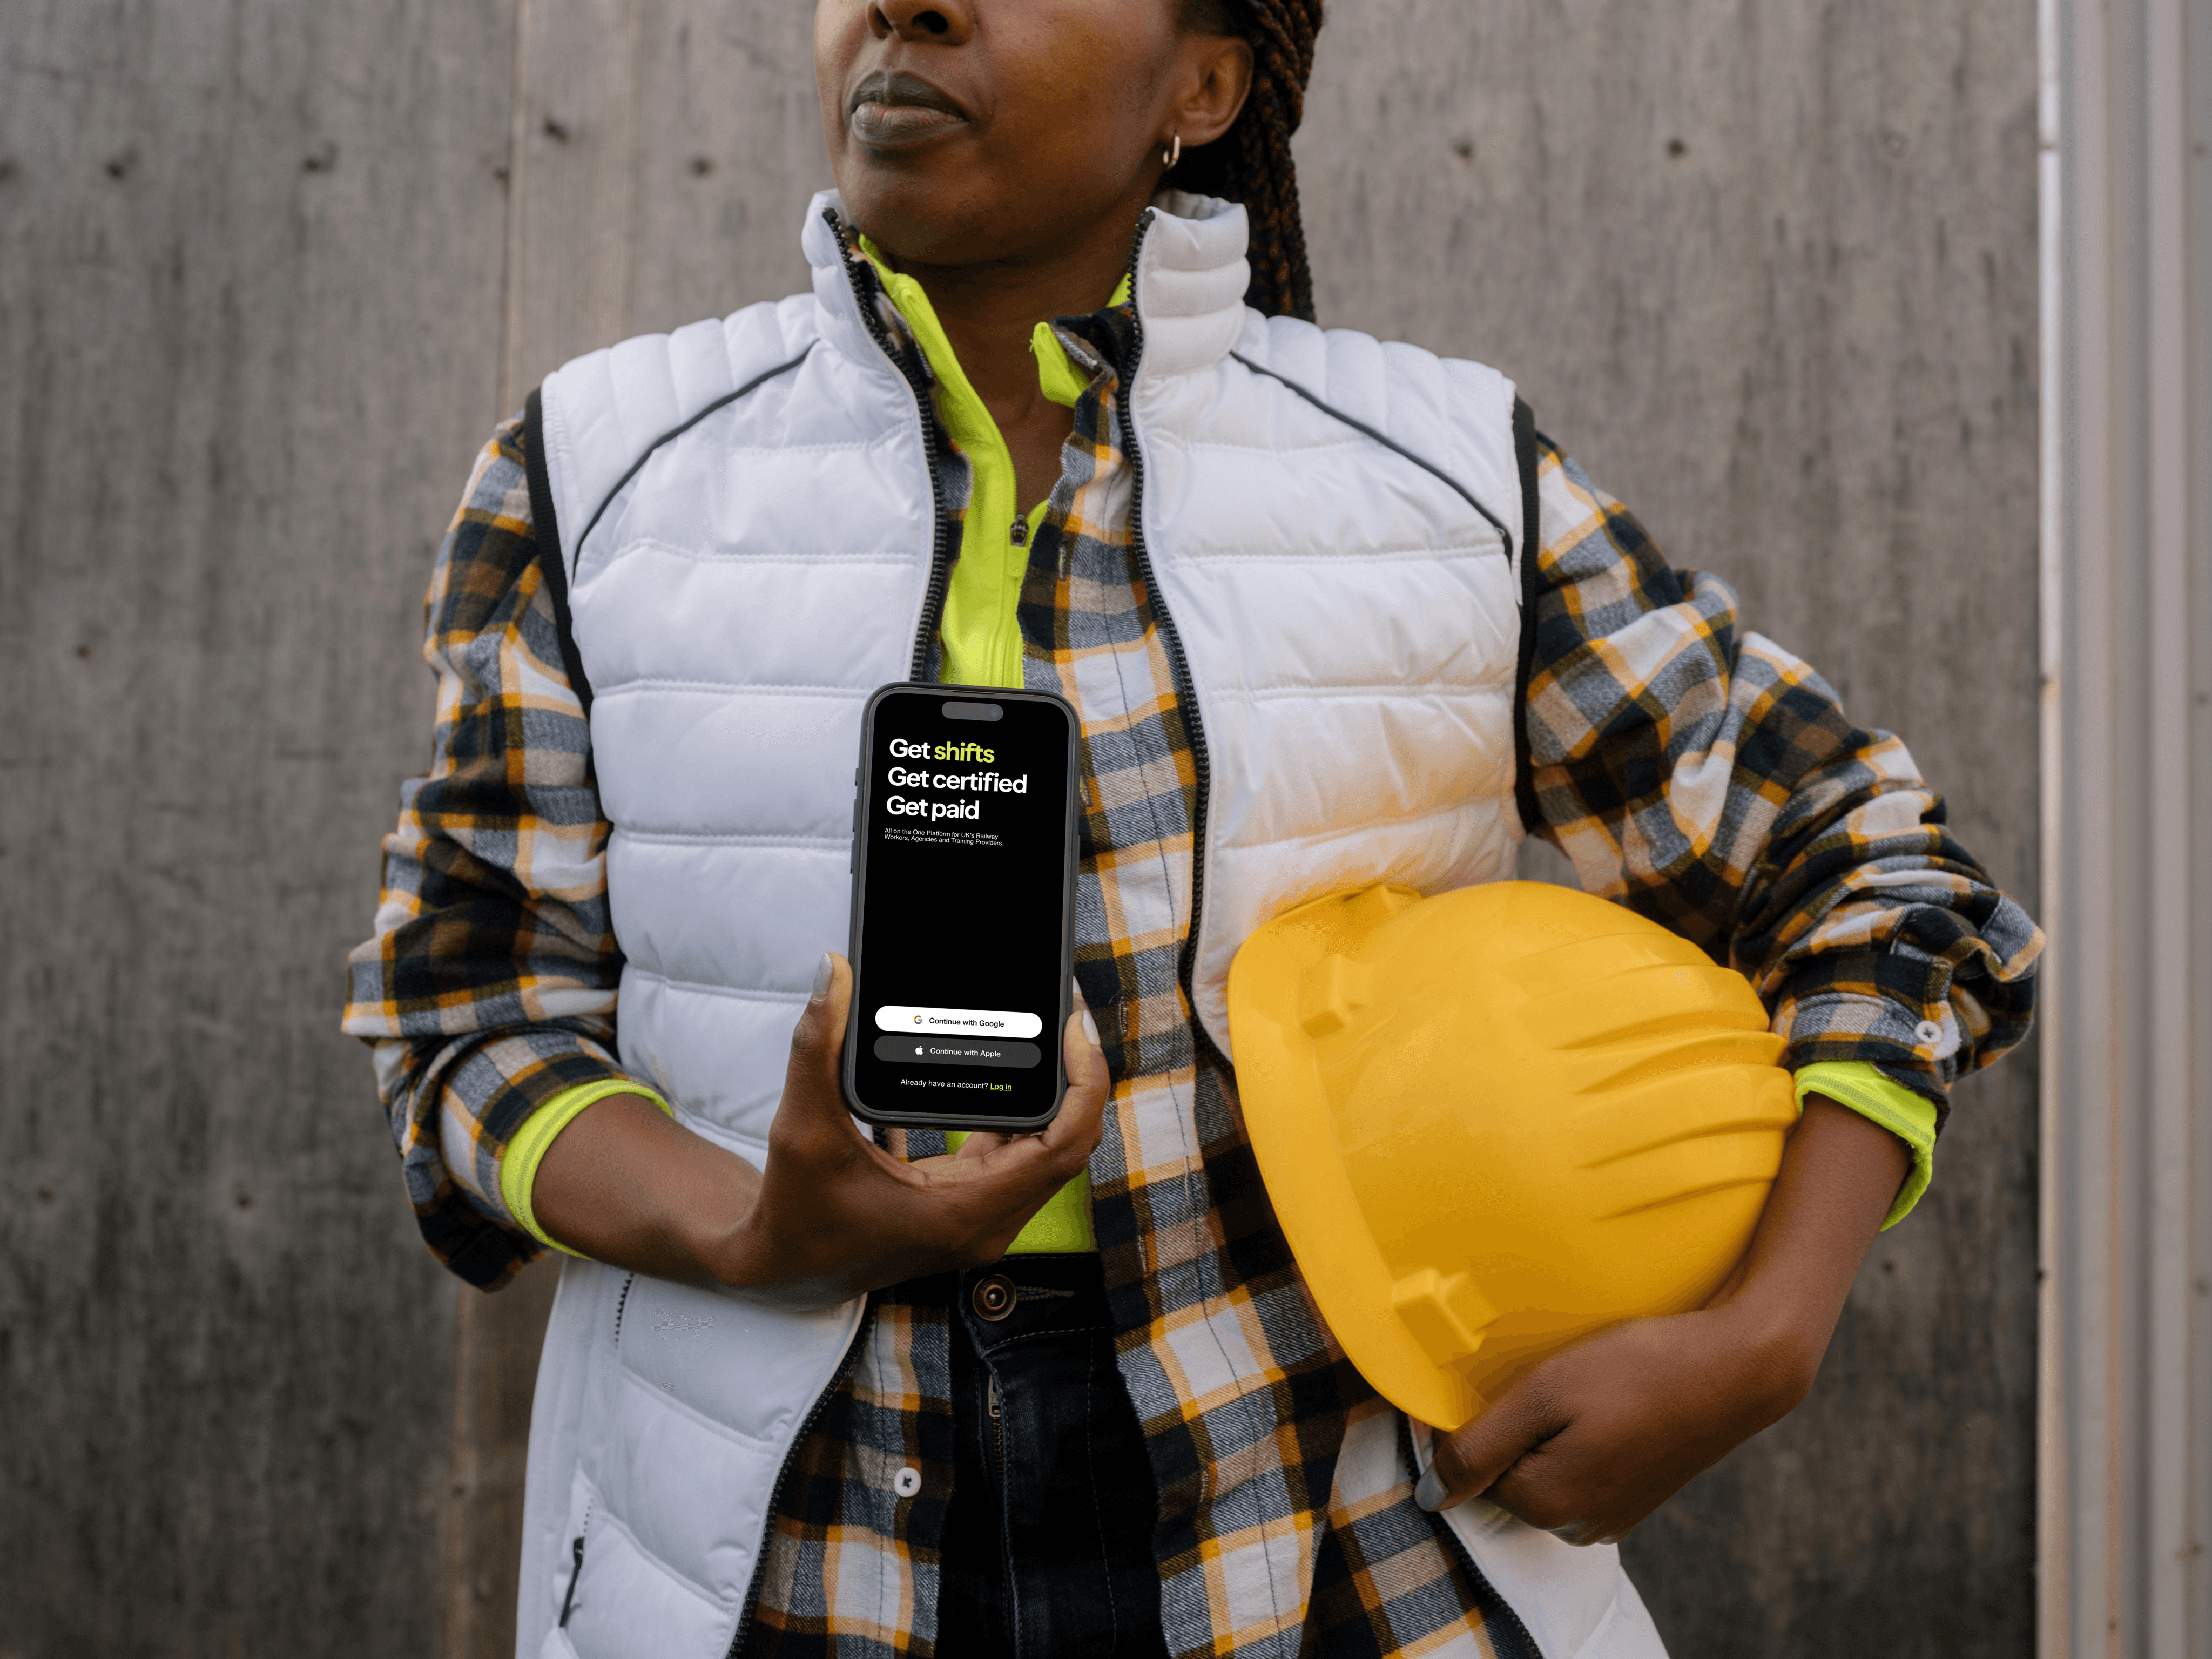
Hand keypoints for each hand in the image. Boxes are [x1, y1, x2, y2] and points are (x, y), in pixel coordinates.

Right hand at [714, 951, 1110, 1305]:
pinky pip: (1019, 1160)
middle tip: (1068, 1017)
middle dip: (1077, 1080)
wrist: (783, 1269)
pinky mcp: (968, 1210)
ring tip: (1051, 1037)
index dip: (1084, 1084)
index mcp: (961, 1211)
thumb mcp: (801, 1125)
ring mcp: (980, 1222)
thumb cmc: (793, 1211)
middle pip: (1067, 1145)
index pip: (1063, 1146)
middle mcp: (983, 1225)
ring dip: (1055, 1099)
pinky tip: (1010, 1075)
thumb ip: (817, 1045)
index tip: (1075, 1029)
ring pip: (1047, 1154)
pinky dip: (1023, 1119)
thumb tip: (831, 971)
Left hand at [1415, 1097, 1910, 1542]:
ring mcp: (1613, 1516)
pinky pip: (1583, 1468)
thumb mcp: (1543, 1394)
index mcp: (1548, 1506)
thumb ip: (1479, 1448)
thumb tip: (1430, 1497)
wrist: (1738, 1364)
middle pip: (1510, 1472)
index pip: (1473, 1468)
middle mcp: (1579, 1526)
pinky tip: (1608, 1401)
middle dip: (1519, 1426)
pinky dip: (1583, 1435)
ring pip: (1547, 1468)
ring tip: (1587, 1387)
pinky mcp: (1638, 1496)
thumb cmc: (1639, 1368)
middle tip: (1557, 1379)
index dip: (1483, 1417)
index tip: (1515, 1379)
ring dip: (1552, 1429)